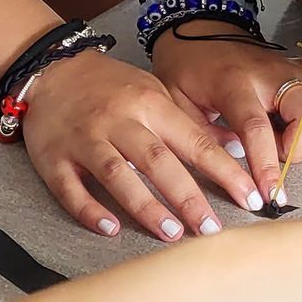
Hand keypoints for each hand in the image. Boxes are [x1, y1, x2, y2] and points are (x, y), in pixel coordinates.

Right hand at [20, 48, 264, 240]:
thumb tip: (236, 147)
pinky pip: (70, 188)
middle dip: (188, 198)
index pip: (194, 142)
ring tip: (171, 233)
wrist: (52, 68)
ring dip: (144, 206)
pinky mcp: (53, 157)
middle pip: (158, 161)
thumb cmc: (111, 86)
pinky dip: (89, 209)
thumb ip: (189, 123)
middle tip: (211, 229)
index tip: (249, 197)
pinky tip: (109, 229)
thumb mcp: (155, 92)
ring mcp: (85, 138)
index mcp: (150, 104)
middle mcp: (119, 120)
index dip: (224, 172)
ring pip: (116, 174)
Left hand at [149, 25, 301, 208]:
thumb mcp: (177, 104)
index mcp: (233, 83)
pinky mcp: (299, 62)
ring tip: (293, 135)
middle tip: (281, 155)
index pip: (257, 127)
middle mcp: (269, 73)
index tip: (270, 194)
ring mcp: (289, 65)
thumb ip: (203, 137)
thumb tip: (235, 160)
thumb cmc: (186, 65)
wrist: (196, 27)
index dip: (266, 164)